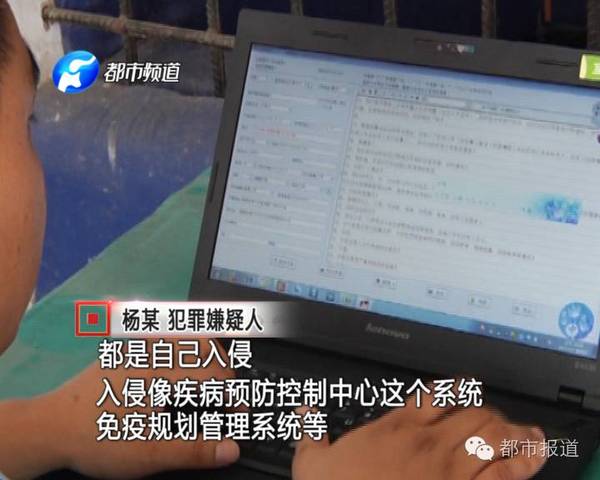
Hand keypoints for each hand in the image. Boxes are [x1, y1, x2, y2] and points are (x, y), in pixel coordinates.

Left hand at [0, 338, 239, 478]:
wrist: (50, 426)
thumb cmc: (99, 440)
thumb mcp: (148, 454)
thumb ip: (194, 450)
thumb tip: (233, 448)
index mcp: (164, 374)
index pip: (216, 374)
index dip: (235, 395)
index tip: (239, 416)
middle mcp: (154, 351)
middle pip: (206, 343)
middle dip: (226, 366)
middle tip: (230, 392)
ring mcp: (138, 345)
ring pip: (185, 330)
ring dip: (207, 348)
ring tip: (214, 370)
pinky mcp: (126, 347)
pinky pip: (164, 330)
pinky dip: (184, 339)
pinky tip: (182, 353)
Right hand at [293, 396, 546, 479]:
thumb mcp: (312, 465)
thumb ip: (309, 434)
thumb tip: (304, 413)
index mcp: (395, 430)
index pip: (435, 395)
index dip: (457, 388)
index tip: (467, 389)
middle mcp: (428, 445)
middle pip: (473, 411)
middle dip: (490, 412)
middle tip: (497, 418)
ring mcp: (450, 471)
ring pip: (495, 437)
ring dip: (516, 433)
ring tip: (529, 433)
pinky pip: (504, 475)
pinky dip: (523, 464)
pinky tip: (534, 457)